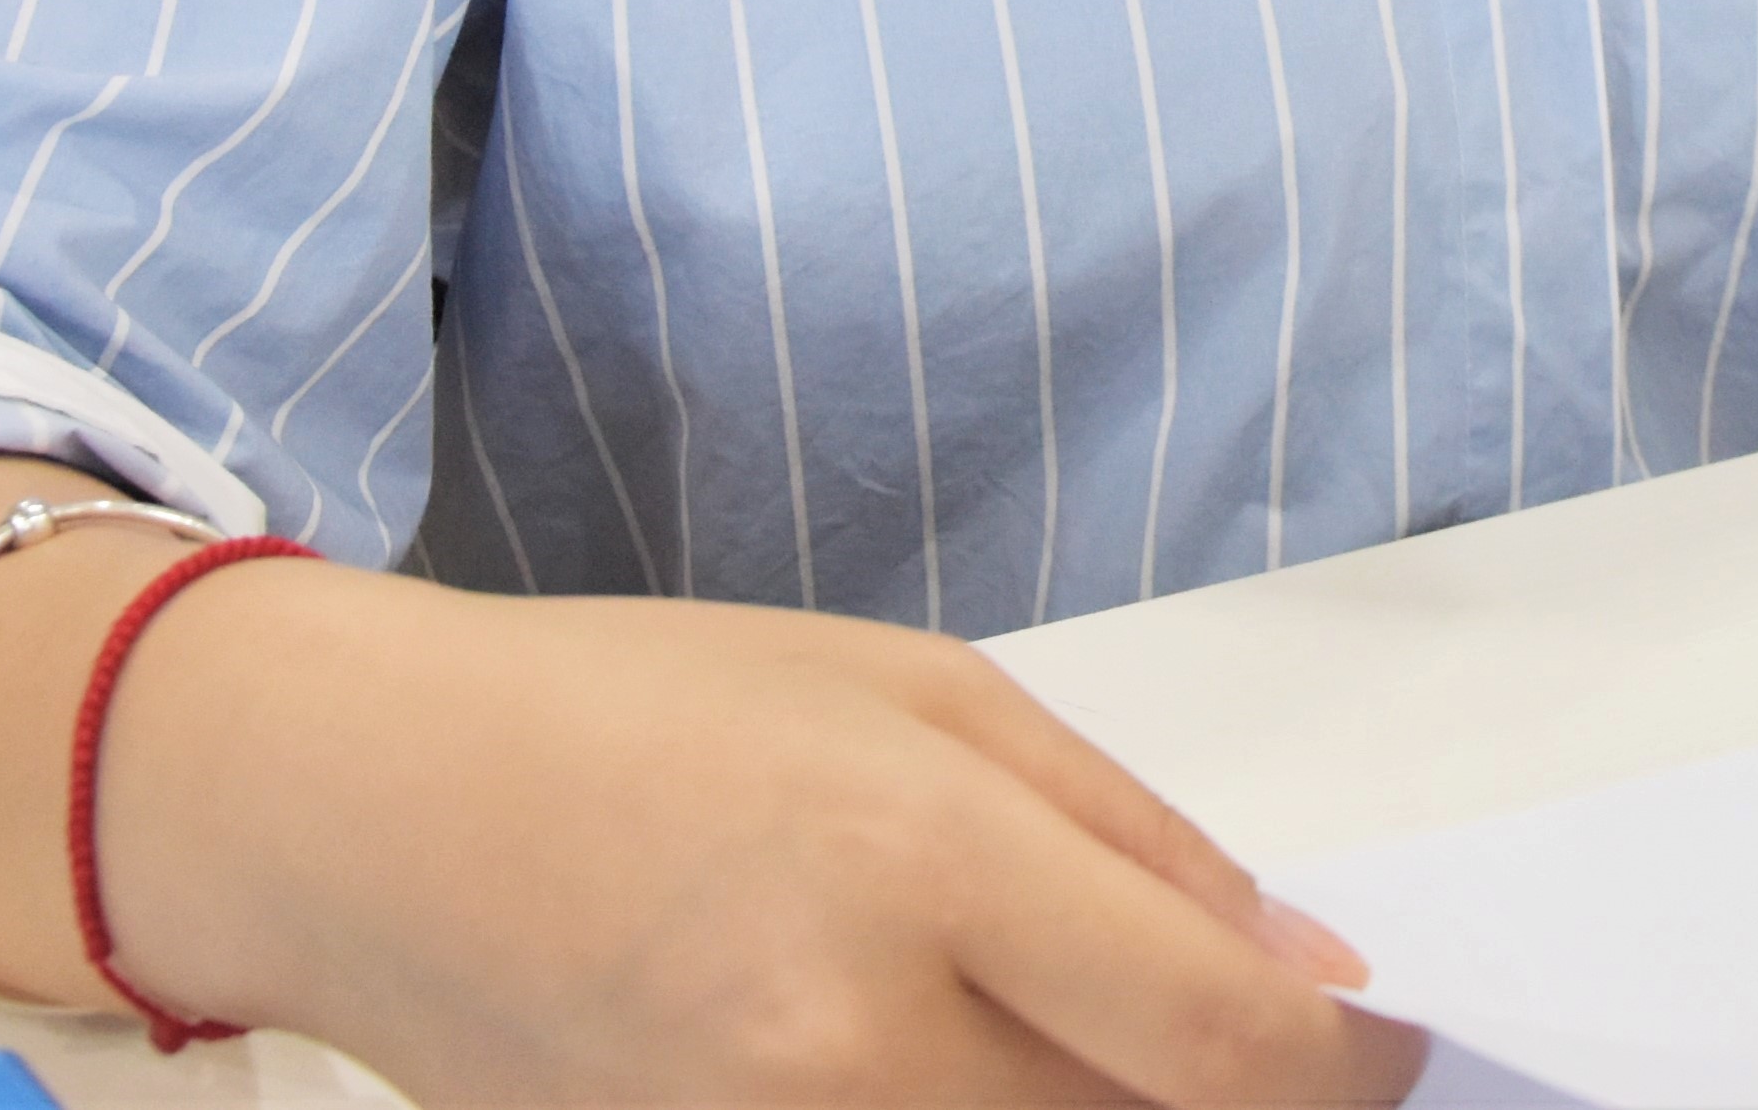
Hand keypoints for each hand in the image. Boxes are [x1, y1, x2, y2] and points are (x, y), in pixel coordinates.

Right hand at [96, 570, 1417, 1106]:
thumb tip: (1306, 976)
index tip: (1395, 1053)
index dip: (1353, 1074)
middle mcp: (848, 1049)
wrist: (361, 814)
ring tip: (1058, 1039)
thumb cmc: (639, 710)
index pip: (1222, 1047)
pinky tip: (944, 1072)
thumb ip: (1130, 836)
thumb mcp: (912, 688)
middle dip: (1222, 1106)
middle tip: (1219, 1049)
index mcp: (919, 865)